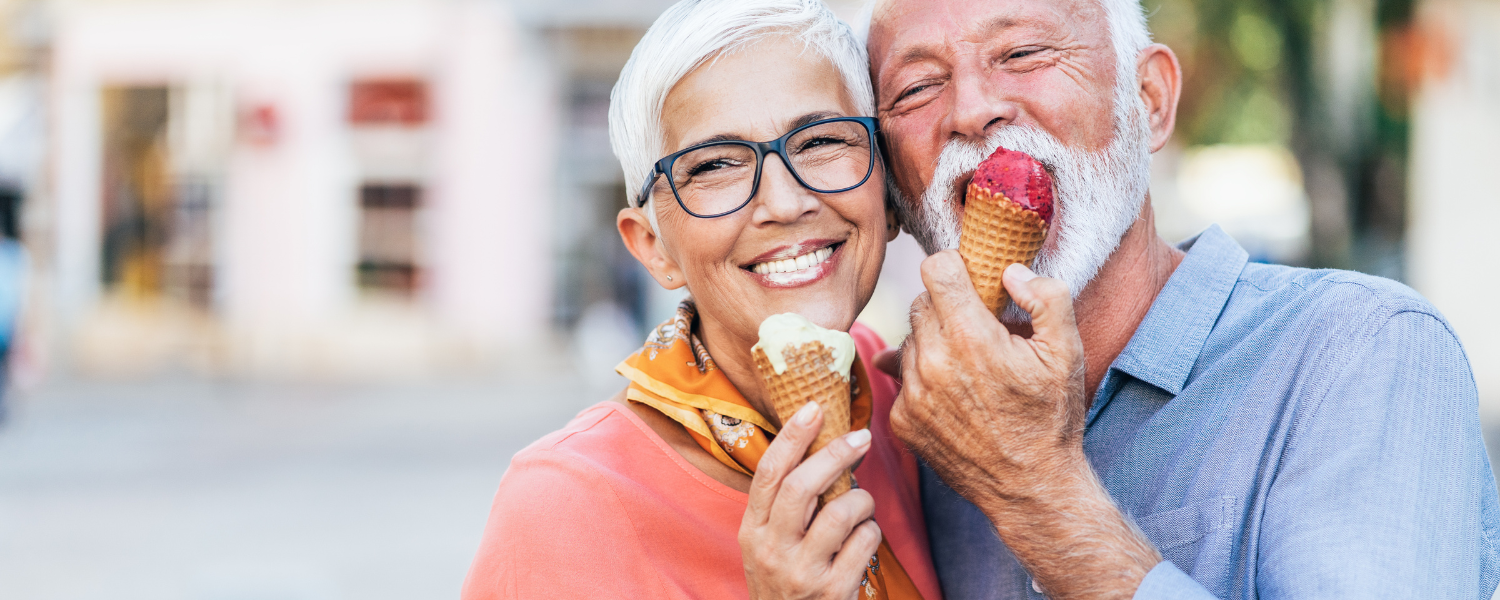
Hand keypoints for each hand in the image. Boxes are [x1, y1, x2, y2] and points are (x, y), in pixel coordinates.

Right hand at [740, 402, 881, 599]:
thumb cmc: (784, 581)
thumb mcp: (768, 544)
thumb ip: (786, 506)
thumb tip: (822, 447)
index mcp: (752, 531)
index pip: (769, 473)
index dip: (792, 436)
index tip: (814, 407)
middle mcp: (771, 550)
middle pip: (803, 486)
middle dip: (835, 454)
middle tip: (861, 437)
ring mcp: (801, 572)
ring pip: (841, 513)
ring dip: (862, 499)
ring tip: (862, 503)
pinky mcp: (832, 591)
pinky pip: (864, 542)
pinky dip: (871, 531)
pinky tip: (864, 536)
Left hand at [893, 252, 1087, 500]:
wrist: (1030, 487)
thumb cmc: (1051, 418)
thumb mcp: (1067, 352)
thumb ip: (1046, 297)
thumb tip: (1009, 270)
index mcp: (971, 338)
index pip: (936, 269)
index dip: (955, 267)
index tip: (969, 279)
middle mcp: (932, 363)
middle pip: (921, 303)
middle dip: (948, 308)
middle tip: (978, 331)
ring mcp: (912, 394)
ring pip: (910, 340)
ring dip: (934, 344)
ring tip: (970, 369)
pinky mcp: (902, 420)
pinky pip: (902, 378)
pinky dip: (923, 379)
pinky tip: (955, 396)